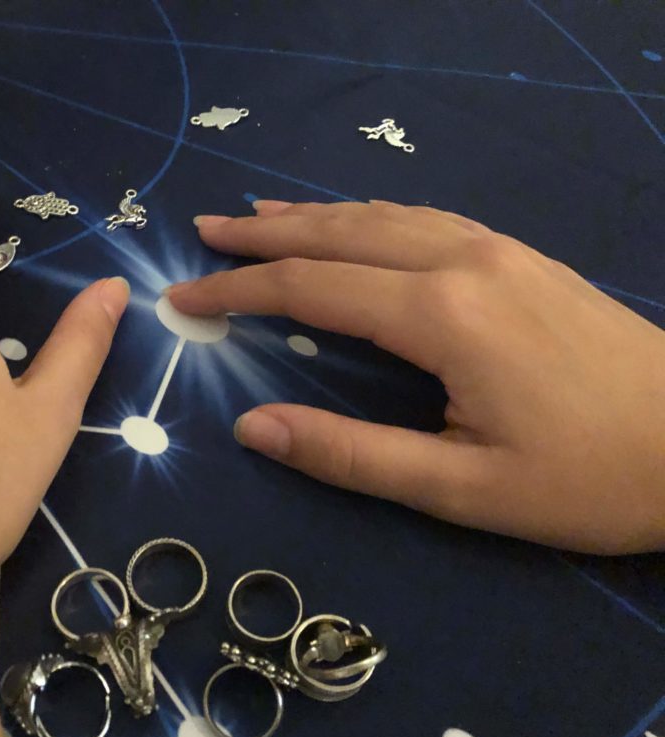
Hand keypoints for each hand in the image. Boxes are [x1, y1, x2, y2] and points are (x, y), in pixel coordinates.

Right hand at [168, 201, 664, 554]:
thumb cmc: (585, 479)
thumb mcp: (461, 488)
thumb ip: (351, 454)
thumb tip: (252, 427)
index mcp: (440, 314)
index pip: (311, 288)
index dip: (240, 290)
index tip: (184, 295)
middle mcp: (462, 260)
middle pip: (340, 233)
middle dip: (264, 234)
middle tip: (202, 232)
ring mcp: (498, 249)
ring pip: (383, 216)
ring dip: (313, 215)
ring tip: (257, 214)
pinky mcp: (522, 257)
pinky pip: (423, 219)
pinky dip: (368, 216)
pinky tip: (354, 220)